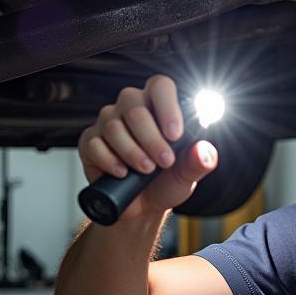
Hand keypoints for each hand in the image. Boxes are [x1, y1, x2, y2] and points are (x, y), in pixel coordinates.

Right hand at [77, 75, 218, 219]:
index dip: (167, 107)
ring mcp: (107, 123)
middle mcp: (130, 107)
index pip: (160, 86)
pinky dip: (110, 161)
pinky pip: (95, 145)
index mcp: (157, 105)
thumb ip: (200, 161)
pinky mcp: (90, 141)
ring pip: (114, 127)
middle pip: (135, 109)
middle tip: (164, 162)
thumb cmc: (166, 182)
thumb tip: (205, 151)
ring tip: (146, 171)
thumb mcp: (188, 175)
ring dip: (133, 152)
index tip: (175, 135)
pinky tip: (122, 173)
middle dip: (152, 139)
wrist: (142, 207)